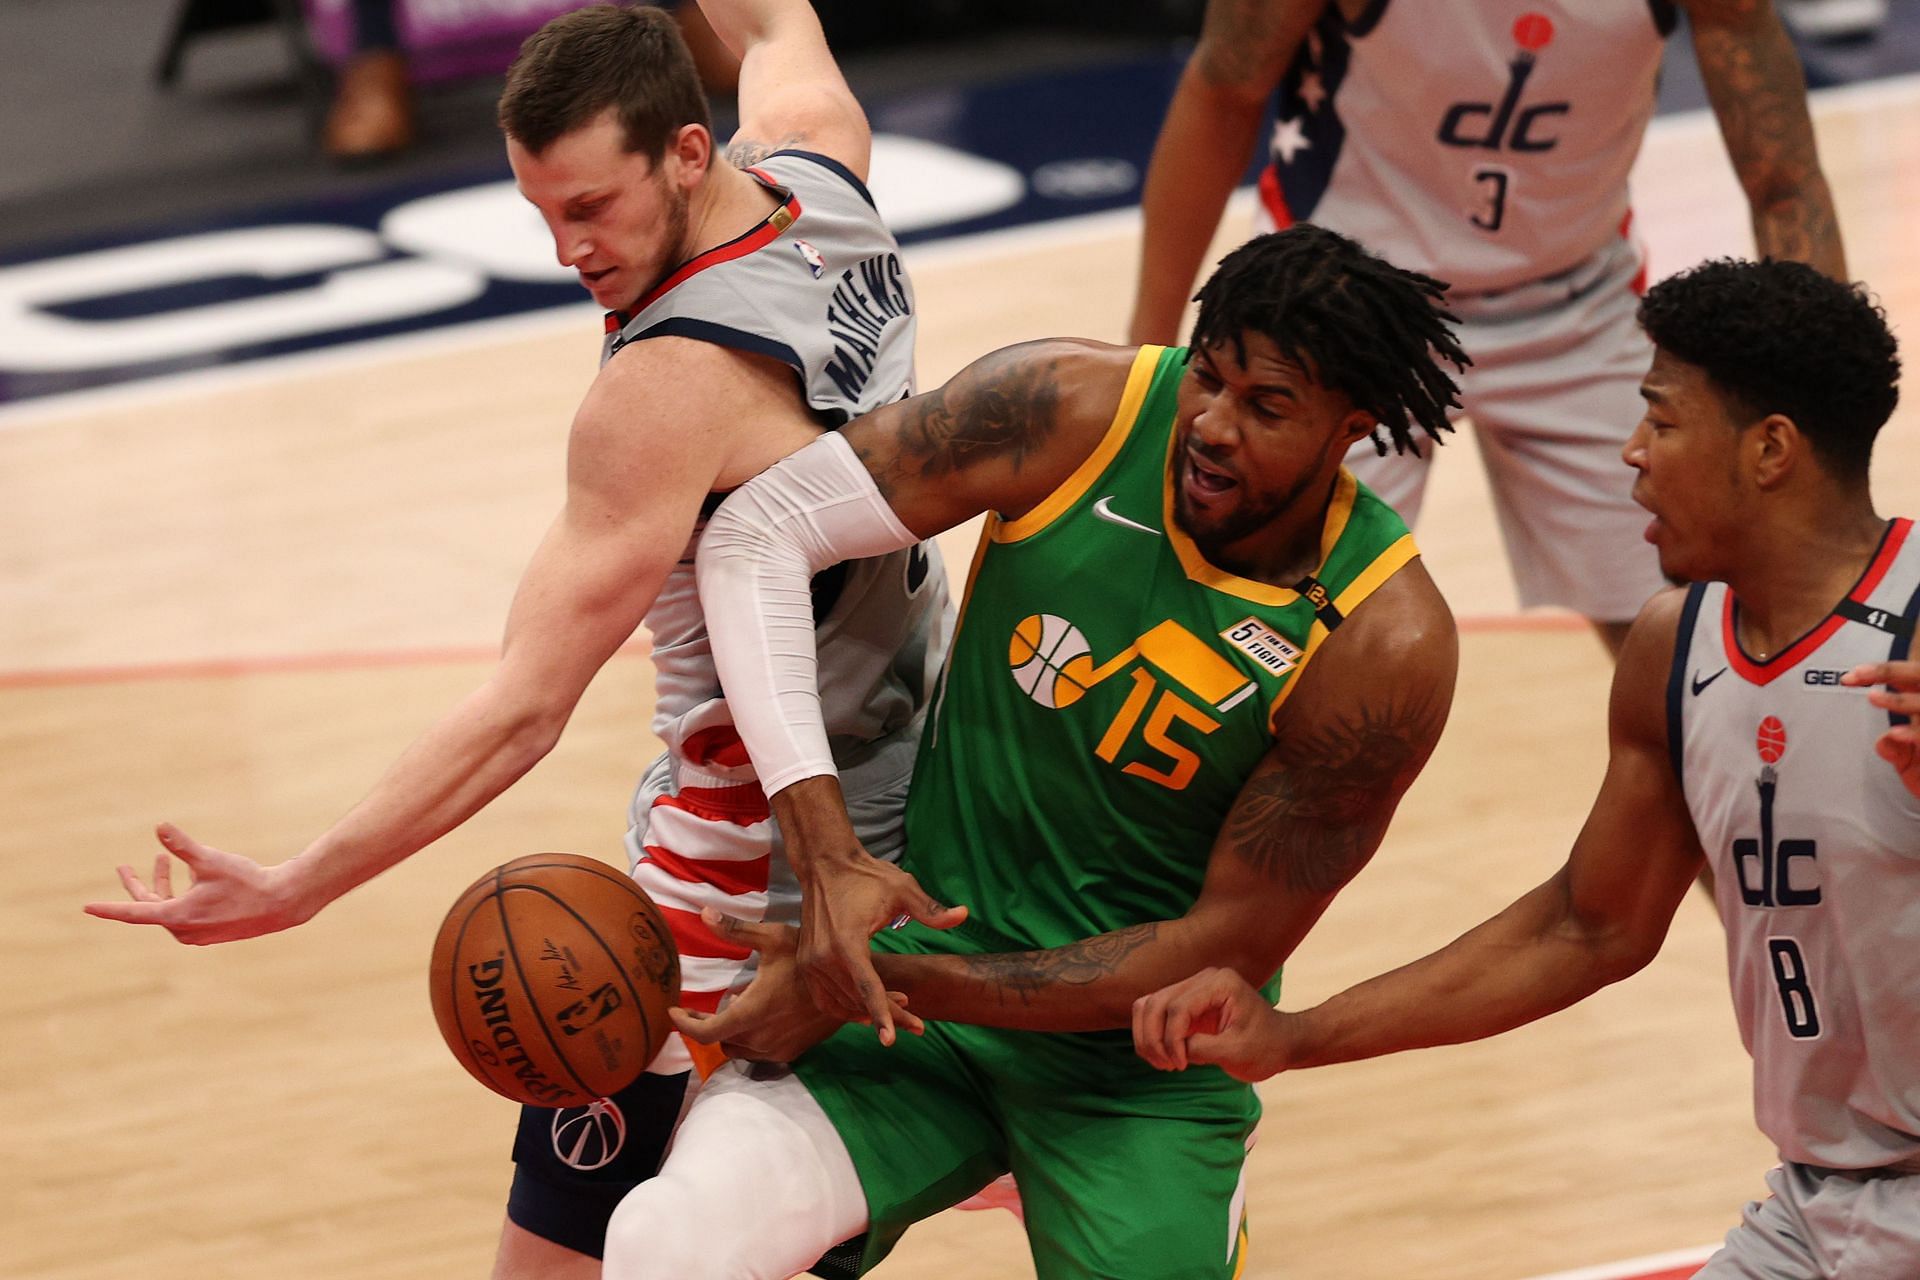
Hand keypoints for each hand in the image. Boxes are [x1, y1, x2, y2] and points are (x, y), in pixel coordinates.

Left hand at [83, 823, 313, 943]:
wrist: (282, 903)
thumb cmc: (246, 881)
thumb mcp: (211, 860)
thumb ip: (182, 846)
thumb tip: (159, 826)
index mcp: (178, 916)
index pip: (134, 912)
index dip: (109, 908)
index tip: (87, 908)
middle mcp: (183, 930)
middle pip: (150, 906)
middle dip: (140, 884)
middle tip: (125, 867)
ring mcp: (197, 934)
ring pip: (168, 909)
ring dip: (164, 885)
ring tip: (165, 860)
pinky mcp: (210, 933)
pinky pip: (184, 915)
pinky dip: (180, 895)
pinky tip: (192, 877)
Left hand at [669, 909, 919, 1062]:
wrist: (854, 985)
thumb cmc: (809, 958)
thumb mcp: (772, 937)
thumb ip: (735, 929)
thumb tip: (702, 912)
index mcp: (750, 1013)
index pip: (705, 1033)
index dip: (685, 1024)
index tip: (674, 1010)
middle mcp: (760, 1038)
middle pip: (721, 1040)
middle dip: (714, 1022)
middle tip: (717, 1000)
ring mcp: (777, 1049)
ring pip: (739, 1048)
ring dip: (735, 1031)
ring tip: (744, 1003)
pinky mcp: (792, 1052)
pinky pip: (759, 1052)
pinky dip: (753, 1037)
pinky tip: (765, 1012)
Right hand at [799, 852, 964, 1044]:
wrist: (825, 865)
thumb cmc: (866, 876)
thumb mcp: (902, 889)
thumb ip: (931, 910)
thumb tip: (963, 915)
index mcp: (846, 942)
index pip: (867, 988)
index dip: (883, 1015)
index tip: (891, 1040)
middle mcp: (823, 957)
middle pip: (859, 1000)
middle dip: (889, 1016)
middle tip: (918, 1025)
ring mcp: (810, 963)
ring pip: (842, 1003)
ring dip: (869, 1012)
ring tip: (901, 1007)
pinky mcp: (805, 964)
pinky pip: (826, 998)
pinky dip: (846, 1007)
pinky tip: (866, 1010)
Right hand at [1131, 967, 1291, 1081]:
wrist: (1280, 1043)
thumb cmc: (1266, 1047)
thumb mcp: (1237, 1052)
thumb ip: (1202, 1048)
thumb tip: (1173, 1050)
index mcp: (1220, 983)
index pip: (1179, 1007)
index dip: (1172, 1039)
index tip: (1180, 1065)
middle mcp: (1203, 979)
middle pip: (1156, 1002)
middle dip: (1154, 1038)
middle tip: (1167, 1066)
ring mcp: (1193, 988)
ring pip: (1149, 1005)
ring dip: (1147, 1037)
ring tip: (1163, 1063)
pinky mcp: (1186, 1003)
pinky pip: (1155, 1013)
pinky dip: (1151, 1035)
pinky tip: (1164, 1057)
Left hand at [1842, 662, 1919, 797]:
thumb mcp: (1910, 764)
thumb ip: (1895, 749)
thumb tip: (1884, 741)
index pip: (1909, 678)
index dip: (1880, 672)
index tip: (1849, 676)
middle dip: (1889, 671)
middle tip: (1856, 674)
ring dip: (1900, 700)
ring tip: (1873, 698)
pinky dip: (1913, 734)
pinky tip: (1894, 734)